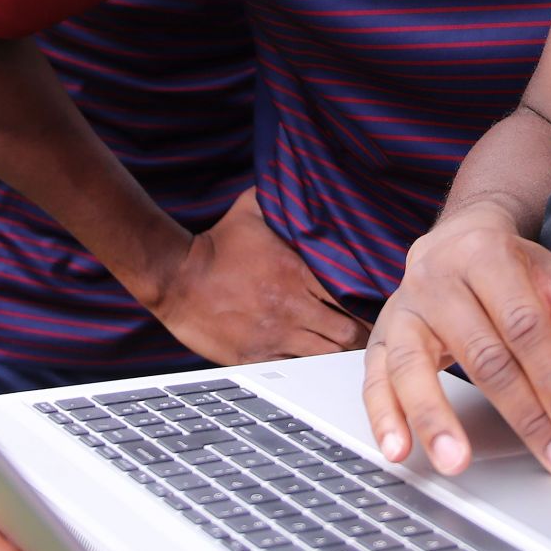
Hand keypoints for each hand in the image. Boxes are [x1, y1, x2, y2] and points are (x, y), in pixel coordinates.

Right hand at [149, 189, 368, 364]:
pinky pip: (294, 371)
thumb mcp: (253, 208)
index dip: (369, 303)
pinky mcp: (255, 357)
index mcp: (297, 272)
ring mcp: (274, 336)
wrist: (175, 277)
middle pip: (346, 334)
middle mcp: (291, 307)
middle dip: (359, 336)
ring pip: (324, 357)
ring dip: (335, 354)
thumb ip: (284, 198)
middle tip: (365, 333)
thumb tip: (307, 179)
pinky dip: (307, 367)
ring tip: (341, 349)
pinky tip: (311, 359)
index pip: (351, 295)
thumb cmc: (216, 244)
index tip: (374, 303)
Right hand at [361, 201, 550, 478]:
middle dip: (520, 411)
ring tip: (456, 463)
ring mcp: (403, 307)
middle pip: (479, 351)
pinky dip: (383, 416)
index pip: (523, 324)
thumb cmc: (517, 271)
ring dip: (434, 417)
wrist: (461, 237)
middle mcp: (437, 277)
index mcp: (487, 254)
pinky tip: (399, 450)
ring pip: (413, 364)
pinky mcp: (380, 335)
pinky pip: (373, 377)